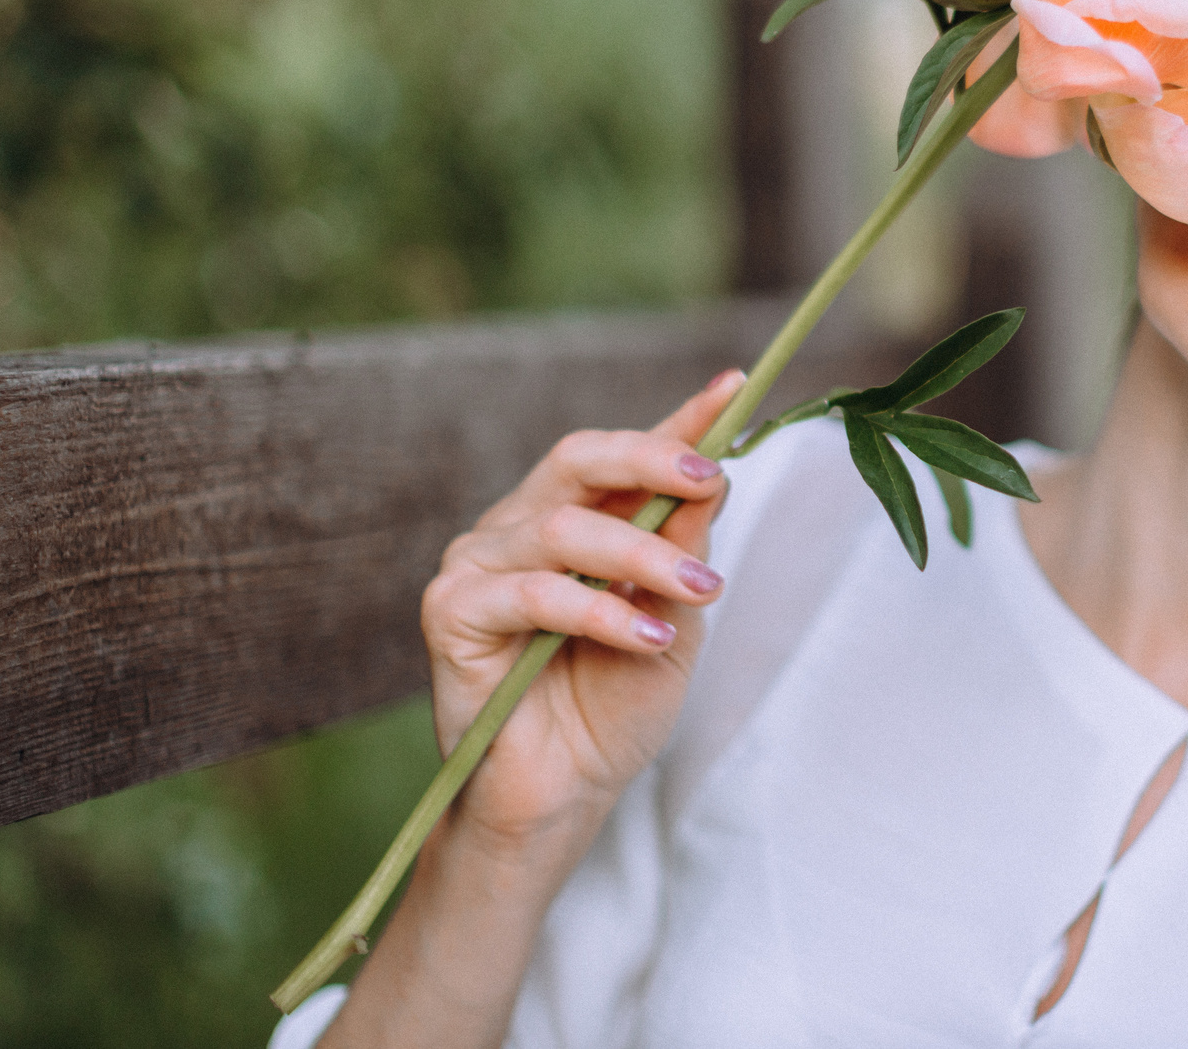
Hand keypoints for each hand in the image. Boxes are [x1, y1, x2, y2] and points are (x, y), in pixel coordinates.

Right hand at [417, 371, 744, 851]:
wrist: (562, 800)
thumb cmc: (612, 711)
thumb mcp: (674, 621)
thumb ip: (684, 550)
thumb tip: (714, 477)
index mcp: (577, 521)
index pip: (626, 456)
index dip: (680, 420)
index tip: (736, 387)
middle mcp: (522, 527)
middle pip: (581, 460)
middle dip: (653, 460)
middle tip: (710, 479)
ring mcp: (480, 564)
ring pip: (566, 530)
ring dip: (645, 556)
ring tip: (701, 590)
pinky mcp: (452, 612)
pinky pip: (533, 593)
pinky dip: (599, 612)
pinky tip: (648, 637)